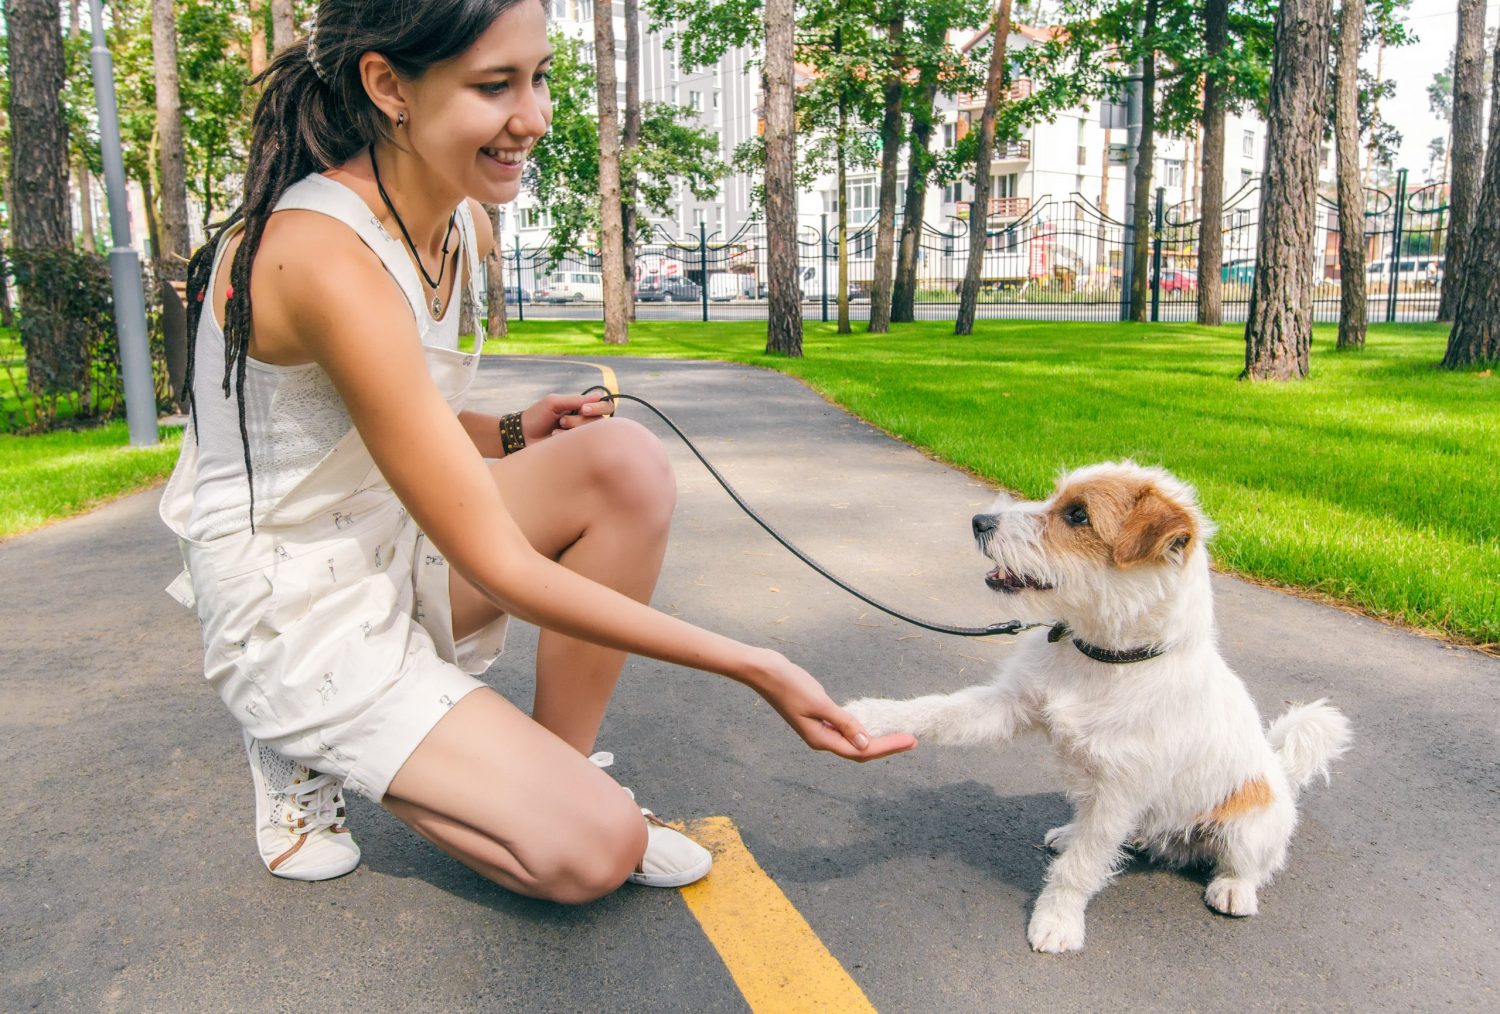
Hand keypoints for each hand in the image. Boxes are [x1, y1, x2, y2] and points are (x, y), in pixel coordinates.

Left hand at [520, 393, 614, 442]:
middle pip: (600, 421)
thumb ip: (576, 400)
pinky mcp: (576, 448)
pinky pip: (584, 444)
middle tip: (562, 421)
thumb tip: (599, 395)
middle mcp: (584, 421)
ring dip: (573, 429)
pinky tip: (555, 438)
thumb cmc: (536, 417)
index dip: (598, 407)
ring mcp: (581, 436)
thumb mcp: (554, 403)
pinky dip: (568, 438)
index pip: (604, 406)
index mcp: (581, 407)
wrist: (521, 437)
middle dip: (580, 420)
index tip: (583, 409)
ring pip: (592, 433)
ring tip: (556, 430)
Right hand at [749, 649, 917, 761]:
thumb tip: (866, 743)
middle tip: (911, 740)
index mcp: (821, 739)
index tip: (910, 740)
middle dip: (886, 747)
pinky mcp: (818, 717)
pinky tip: (871, 725)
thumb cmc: (790, 685)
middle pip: (859, 751)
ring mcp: (819, 729)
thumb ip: (844, 723)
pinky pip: (844, 730)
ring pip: (853, 742)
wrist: (765, 671)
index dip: (888, 747)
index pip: (861, 751)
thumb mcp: (820, 703)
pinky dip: (860, 730)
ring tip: (897, 736)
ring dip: (875, 740)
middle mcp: (821, 738)